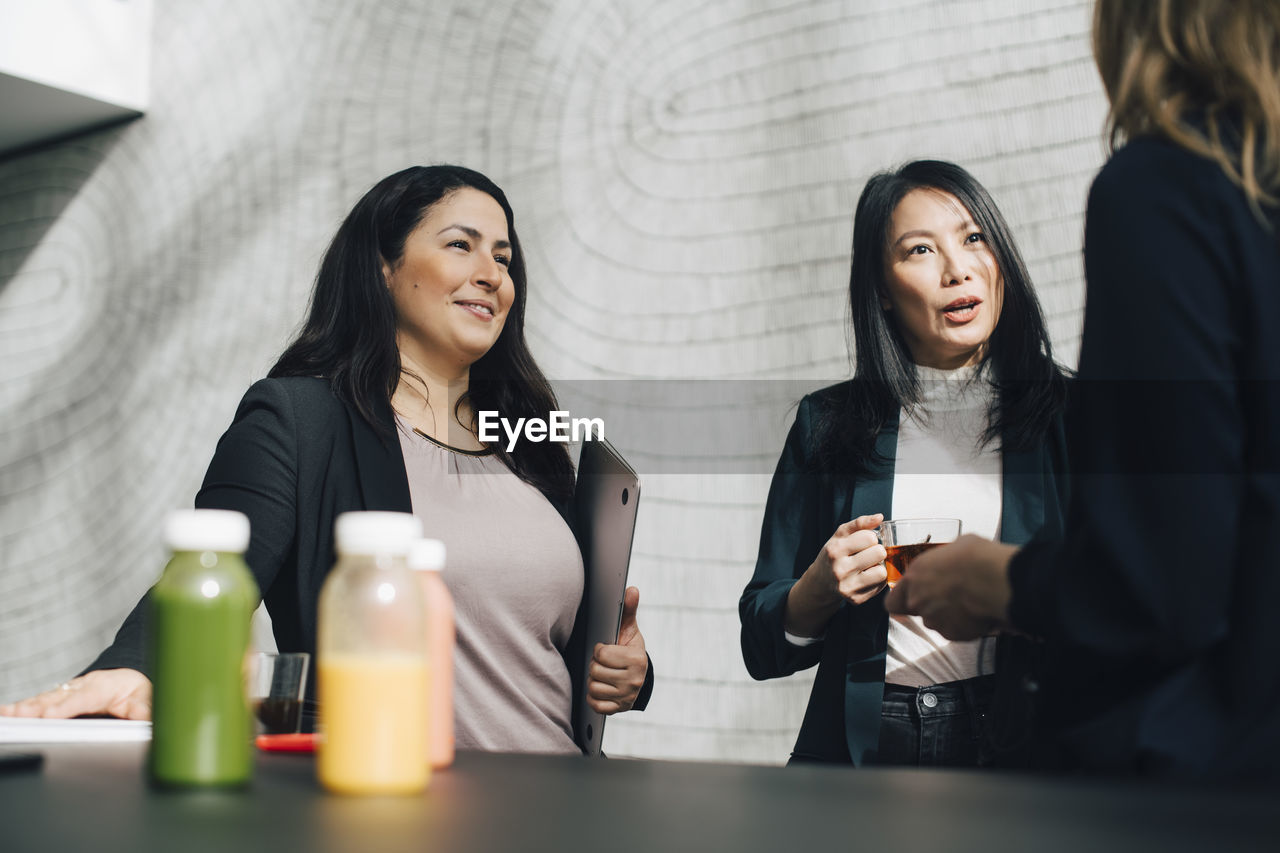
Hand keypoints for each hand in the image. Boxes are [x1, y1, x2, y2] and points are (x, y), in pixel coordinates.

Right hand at [0, 669, 151, 720]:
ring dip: (26, 706)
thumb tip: (145, 716)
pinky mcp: (61, 697)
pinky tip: (8, 712)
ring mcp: (70, 691)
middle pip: (59, 697)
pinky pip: (41, 702)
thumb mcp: (147, 698)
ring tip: (8, 713)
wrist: (131, 678)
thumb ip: (144, 708)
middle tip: (20, 715)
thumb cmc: (137, 689)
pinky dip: (23, 707)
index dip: (67, 706)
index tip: (51, 714)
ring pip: (46, 699)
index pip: (86, 696)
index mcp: (106, 686)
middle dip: (38, 706)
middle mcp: (84, 686)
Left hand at [587, 586, 647, 714]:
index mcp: (637, 659)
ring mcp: (626, 696)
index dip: (599, 650)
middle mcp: (634, 680)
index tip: (606, 649)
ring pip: (593, 688)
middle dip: (595, 666)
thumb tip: (631, 589)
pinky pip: (596, 704)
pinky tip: (602, 688)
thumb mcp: (630, 630)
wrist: (639, 677)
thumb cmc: (630, 650)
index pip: (602, 654)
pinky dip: (594, 697)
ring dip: (593, 681)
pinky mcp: (619, 708)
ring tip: (603, 675)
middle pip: (595, 671)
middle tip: (603, 664)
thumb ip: (628, 610)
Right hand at [784, 514, 888, 637]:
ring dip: (878, 567)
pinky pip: (881, 586)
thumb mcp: (840, 535)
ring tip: (868, 566)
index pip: (870, 537)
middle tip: (868, 554)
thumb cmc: (833, 554)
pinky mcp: (856, 599)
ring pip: (882, 572)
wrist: (821, 582)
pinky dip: (876, 580)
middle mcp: (839, 570)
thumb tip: (880, 517)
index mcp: (835, 550)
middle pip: (879, 553)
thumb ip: (860, 523)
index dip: (870, 537)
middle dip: (877, 551)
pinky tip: (866, 577)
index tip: (863, 542)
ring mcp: (848, 587)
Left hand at [884, 534, 1016, 639]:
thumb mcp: (955, 547)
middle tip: (949, 596)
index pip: (893, 601)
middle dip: (930, 605)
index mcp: (915, 577)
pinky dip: (963, 624)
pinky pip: (955, 630)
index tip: (910, 598)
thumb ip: (942, 560)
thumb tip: (950, 559)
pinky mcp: (953, 633)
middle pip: (916, 611)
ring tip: (966, 602)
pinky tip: (975, 611)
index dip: (901, 600)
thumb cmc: (977, 559)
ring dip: (947, 615)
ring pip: (936, 622)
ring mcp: (935, 619)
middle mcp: (918, 601)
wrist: (997, 580)